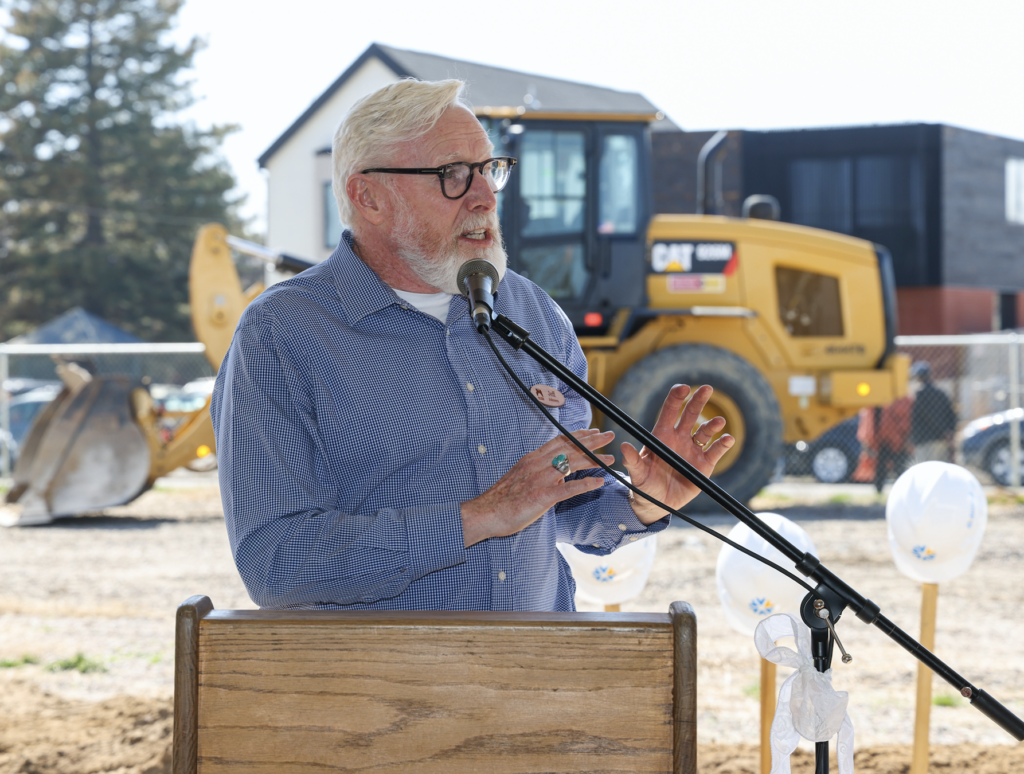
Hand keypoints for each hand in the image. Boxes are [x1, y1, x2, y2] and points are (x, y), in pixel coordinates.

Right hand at [461, 428, 614, 546]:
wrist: (486, 512)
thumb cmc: (501, 499)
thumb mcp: (519, 476)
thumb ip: (537, 470)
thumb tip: (554, 472)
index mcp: (532, 458)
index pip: (559, 441)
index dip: (578, 434)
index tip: (593, 431)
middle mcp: (537, 464)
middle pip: (570, 448)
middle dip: (592, 441)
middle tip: (609, 435)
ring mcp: (540, 479)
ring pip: (572, 464)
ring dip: (594, 460)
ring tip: (610, 459)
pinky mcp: (542, 496)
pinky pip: (569, 489)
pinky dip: (586, 484)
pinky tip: (600, 482)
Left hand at [621, 384, 734, 523]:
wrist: (656, 503)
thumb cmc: (644, 484)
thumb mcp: (637, 473)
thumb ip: (632, 461)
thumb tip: (624, 447)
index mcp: (662, 435)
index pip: (670, 411)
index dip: (676, 398)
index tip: (683, 388)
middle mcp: (679, 438)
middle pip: (690, 414)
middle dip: (698, 400)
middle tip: (707, 388)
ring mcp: (693, 450)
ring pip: (705, 432)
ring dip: (712, 425)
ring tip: (719, 421)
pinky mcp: (704, 464)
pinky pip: (715, 451)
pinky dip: (722, 444)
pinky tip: (727, 439)